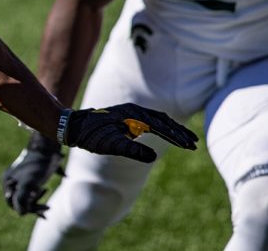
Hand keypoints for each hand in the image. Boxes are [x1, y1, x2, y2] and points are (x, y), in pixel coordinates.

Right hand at [2, 132, 63, 216]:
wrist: (47, 149)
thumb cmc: (37, 165)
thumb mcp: (29, 183)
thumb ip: (21, 198)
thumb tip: (20, 213)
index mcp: (7, 180)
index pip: (12, 203)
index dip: (25, 207)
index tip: (40, 207)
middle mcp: (10, 180)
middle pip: (17, 201)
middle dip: (32, 207)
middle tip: (46, 208)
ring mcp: (17, 179)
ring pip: (24, 198)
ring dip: (36, 204)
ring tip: (47, 207)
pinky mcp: (26, 178)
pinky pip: (28, 193)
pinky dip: (37, 199)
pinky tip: (45, 198)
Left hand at [64, 103, 197, 162]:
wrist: (73, 126)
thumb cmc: (90, 135)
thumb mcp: (110, 145)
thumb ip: (131, 149)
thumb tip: (153, 157)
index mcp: (132, 114)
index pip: (161, 125)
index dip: (176, 136)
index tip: (190, 146)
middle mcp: (133, 110)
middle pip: (163, 120)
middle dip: (179, 132)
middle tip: (194, 145)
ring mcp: (130, 112)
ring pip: (158, 119)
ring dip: (172, 129)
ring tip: (185, 141)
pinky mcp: (126, 117)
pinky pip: (149, 121)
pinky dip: (161, 127)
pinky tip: (164, 135)